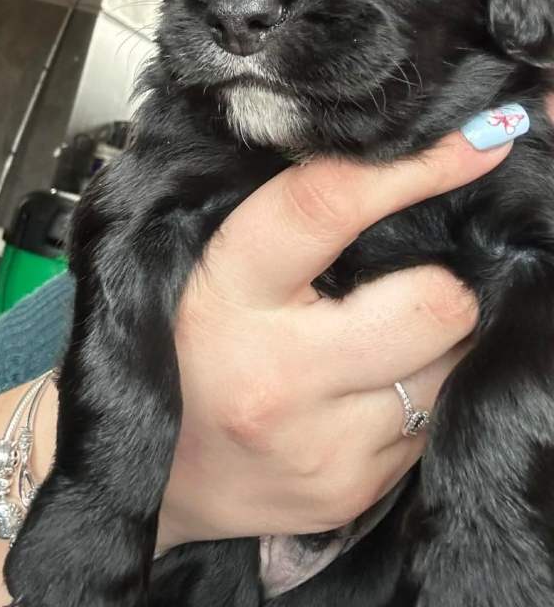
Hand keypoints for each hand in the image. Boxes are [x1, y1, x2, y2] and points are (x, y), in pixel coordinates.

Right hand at [157, 130, 512, 549]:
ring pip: (451, 366)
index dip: (411, 167)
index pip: (327, 206)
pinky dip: (419, 392)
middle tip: (406, 280)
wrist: (160, 474)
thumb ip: (289, 219)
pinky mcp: (355, 489)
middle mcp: (278, 375)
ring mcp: (324, 444)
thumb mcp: (212, 267)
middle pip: (433, 303)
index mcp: (228, 296)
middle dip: (441, 283)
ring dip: (435, 342)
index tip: (471, 143)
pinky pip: (435, 419)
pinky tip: (368, 389)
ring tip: (382, 337)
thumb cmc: (181, 347)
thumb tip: (393, 161)